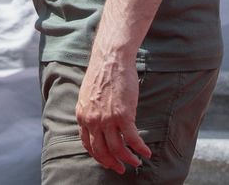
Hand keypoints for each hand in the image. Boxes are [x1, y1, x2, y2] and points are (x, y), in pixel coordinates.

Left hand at [76, 54, 150, 172]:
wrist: (111, 59)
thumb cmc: (103, 73)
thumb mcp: (89, 95)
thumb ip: (91, 111)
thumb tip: (100, 123)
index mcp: (82, 115)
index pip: (87, 144)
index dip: (98, 155)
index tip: (107, 160)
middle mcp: (92, 120)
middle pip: (101, 151)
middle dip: (111, 163)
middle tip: (120, 169)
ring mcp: (107, 119)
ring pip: (117, 149)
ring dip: (128, 159)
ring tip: (136, 162)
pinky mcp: (123, 116)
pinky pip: (132, 139)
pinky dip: (140, 149)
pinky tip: (146, 152)